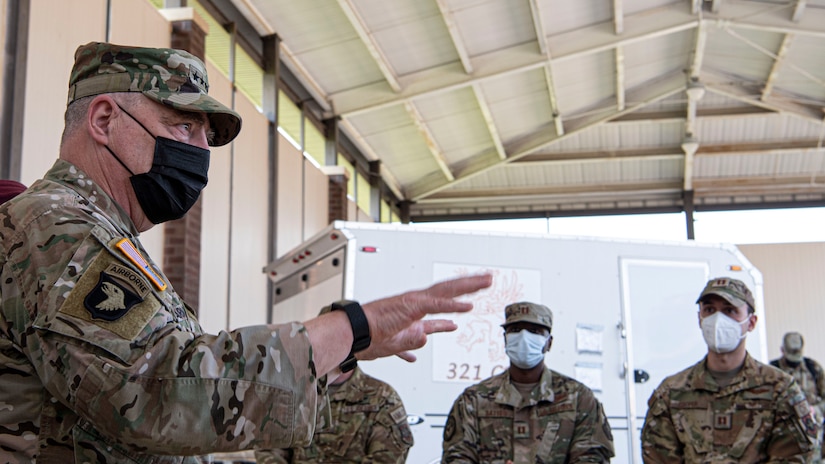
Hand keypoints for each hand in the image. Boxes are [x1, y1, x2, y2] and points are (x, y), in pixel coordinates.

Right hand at [357, 274, 491, 360]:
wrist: (356, 334)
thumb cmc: (371, 338)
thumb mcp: (400, 344)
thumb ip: (413, 342)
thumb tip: (424, 341)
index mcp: (415, 310)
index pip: (441, 301)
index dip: (457, 300)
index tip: (470, 300)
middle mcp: (417, 302)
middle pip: (449, 291)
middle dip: (469, 285)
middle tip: (487, 279)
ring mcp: (415, 302)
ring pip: (446, 291)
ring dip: (467, 286)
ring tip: (485, 282)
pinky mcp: (411, 307)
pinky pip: (435, 305)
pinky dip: (452, 306)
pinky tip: (467, 306)